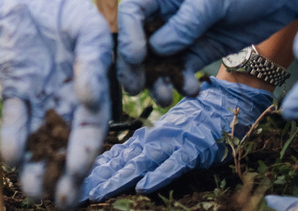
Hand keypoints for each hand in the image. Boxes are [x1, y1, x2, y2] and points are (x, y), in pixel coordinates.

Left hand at [0, 0, 113, 205]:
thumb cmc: (71, 11)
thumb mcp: (90, 32)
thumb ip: (92, 64)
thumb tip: (89, 98)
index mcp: (91, 91)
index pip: (90, 130)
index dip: (86, 153)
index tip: (80, 172)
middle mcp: (65, 102)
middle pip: (64, 145)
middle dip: (62, 174)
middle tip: (59, 202)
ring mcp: (39, 99)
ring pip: (37, 140)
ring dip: (35, 166)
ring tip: (32, 192)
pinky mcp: (14, 91)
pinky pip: (12, 119)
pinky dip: (11, 137)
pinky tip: (10, 157)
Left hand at [81, 77, 273, 200]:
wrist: (226, 103)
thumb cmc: (196, 120)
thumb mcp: (165, 133)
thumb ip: (143, 147)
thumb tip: (120, 163)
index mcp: (145, 138)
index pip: (113, 156)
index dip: (92, 170)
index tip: (70, 182)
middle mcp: (153, 140)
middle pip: (119, 162)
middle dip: (96, 178)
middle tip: (73, 192)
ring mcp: (172, 145)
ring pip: (139, 164)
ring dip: (118, 179)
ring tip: (97, 193)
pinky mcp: (193, 150)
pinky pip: (174, 165)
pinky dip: (159, 175)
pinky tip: (143, 186)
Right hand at [116, 0, 297, 99]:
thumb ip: (185, 22)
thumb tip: (156, 49)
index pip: (132, 10)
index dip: (127, 34)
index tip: (137, 57)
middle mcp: (169, 11)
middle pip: (139, 40)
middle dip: (135, 66)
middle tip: (136, 89)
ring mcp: (185, 33)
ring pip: (159, 61)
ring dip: (158, 80)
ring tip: (165, 96)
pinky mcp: (203, 49)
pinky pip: (184, 70)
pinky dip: (183, 82)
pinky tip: (191, 90)